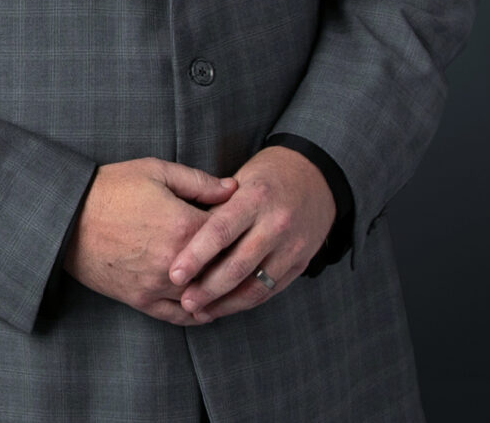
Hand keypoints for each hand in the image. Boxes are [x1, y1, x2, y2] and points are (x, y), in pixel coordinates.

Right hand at [61, 157, 239, 324]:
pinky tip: (206, 308)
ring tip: (232, 285)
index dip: (241, 229)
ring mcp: (159, 285)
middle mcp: (177, 262)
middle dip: (236, 262)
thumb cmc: (107, 189)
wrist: (63, 216)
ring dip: (221, 292)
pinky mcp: (141, 300)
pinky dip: (197, 314)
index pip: (233, 235)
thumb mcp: (153, 171)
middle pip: (224, 270)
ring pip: (206, 297)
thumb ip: (198, 181)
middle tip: (244, 255)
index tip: (243, 224)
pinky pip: (179, 316)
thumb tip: (233, 190)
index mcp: (185, 226)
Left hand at [166, 145, 336, 322]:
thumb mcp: (238, 180)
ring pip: (257, 284)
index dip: (195, 255)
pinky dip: (247, 301)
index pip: (220, 231)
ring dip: (226, 303)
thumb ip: (214, 207)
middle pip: (238, 264)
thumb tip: (182, 236)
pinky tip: (225, 307)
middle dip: (208, 288)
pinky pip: (271, 289)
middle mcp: (276, 224)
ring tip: (199, 311)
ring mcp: (292, 246)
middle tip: (185, 302)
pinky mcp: (301, 263)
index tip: (174, 274)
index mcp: (255, 198)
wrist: (315, 180)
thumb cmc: (264, 178)